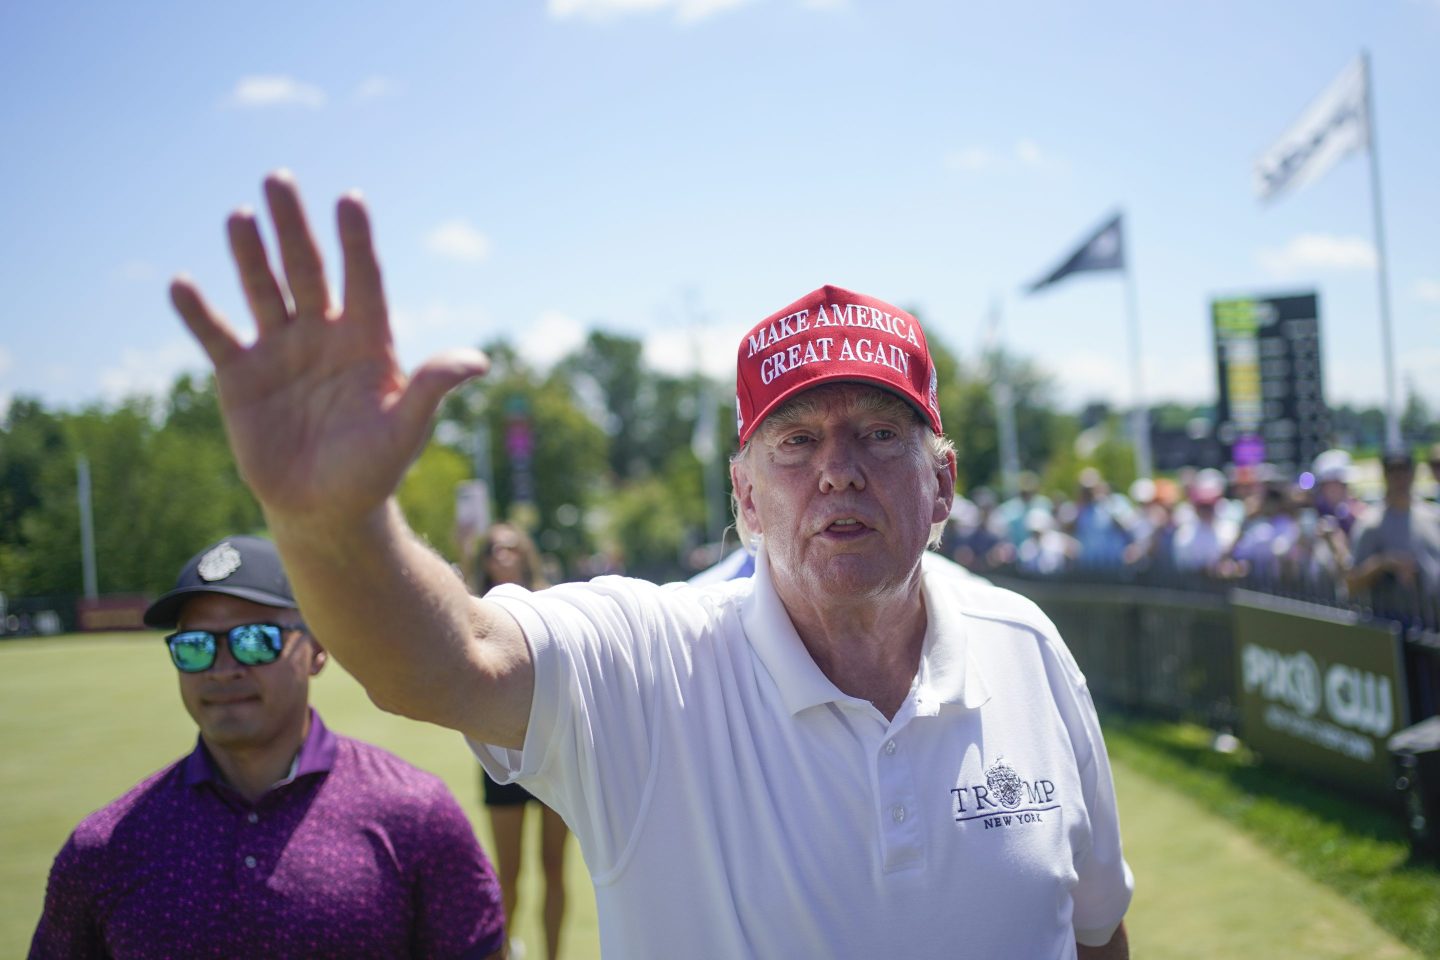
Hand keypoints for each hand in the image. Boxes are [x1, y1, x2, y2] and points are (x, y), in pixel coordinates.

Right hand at [170, 172, 488, 523]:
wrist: (325, 508)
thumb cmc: (374, 469)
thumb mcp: (406, 430)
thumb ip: (432, 389)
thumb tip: (478, 362)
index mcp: (367, 340)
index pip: (363, 279)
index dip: (356, 241)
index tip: (350, 199)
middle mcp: (322, 334)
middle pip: (307, 271)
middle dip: (293, 228)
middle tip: (278, 178)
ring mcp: (279, 351)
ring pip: (262, 291)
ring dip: (248, 255)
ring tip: (238, 216)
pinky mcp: (240, 376)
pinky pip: (216, 336)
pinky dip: (198, 313)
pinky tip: (181, 284)